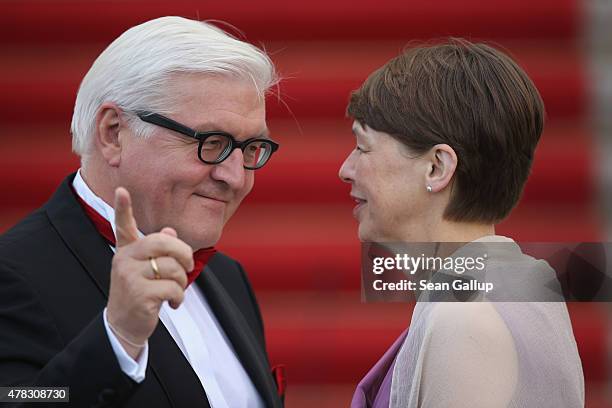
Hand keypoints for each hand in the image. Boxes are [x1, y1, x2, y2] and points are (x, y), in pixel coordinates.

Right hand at [106, 187, 193, 358]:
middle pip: (163, 243)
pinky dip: (179, 297)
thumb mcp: (147, 270)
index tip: (122, 189)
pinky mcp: (138, 294)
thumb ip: (159, 251)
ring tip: (174, 291)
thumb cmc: (140, 292)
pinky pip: (173, 288)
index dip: (123, 208)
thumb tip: (170, 232)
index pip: (123, 225)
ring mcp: (129, 277)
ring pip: (172, 267)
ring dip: (182, 281)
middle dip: (183, 253)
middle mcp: (124, 260)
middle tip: (188, 265)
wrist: (125, 326)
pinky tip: (172, 304)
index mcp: (127, 251)